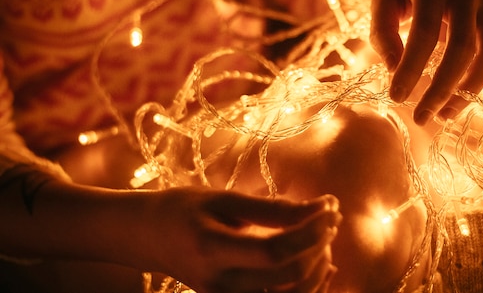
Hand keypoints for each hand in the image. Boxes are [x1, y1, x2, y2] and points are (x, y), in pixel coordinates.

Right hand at [146, 189, 341, 292]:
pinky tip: (322, 264)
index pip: (274, 252)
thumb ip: (270, 208)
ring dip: (318, 269)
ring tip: (325, 238)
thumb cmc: (184, 209)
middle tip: (331, 217)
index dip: (310, 230)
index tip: (330, 205)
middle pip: (288, 277)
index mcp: (211, 249)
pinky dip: (308, 287)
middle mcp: (219, 284)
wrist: (150, 237)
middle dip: (319, 245)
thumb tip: (320, 207)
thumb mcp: (222, 199)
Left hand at [369, 0, 482, 124]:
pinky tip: (475, 95)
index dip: (411, 68)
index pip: (425, 32)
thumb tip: (395, 71)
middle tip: (422, 117)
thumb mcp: (380, 3)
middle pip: (463, 47)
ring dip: (469, 90)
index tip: (396, 97)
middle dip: (442, 88)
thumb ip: (383, 34)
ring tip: (444, 114)